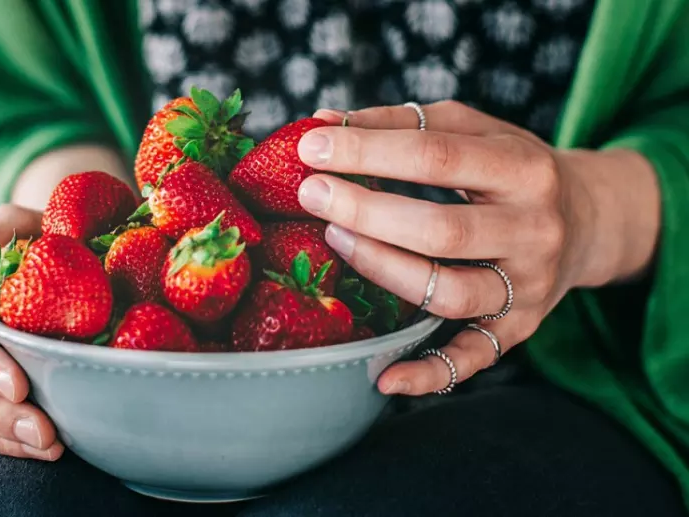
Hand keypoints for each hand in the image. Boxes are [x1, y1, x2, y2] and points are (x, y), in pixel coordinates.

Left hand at [296, 102, 657, 395]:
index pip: (436, 156)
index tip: (312, 146)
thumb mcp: (471, 129)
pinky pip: (474, 359)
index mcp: (524, 168)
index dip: (369, 151)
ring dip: (384, 270)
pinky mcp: (519, 329)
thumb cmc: (510, 168)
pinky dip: (429, 374)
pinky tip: (382, 376)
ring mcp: (528, 287)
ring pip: (450, 294)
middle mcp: (533, 230)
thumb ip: (400, 124)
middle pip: (441, 230)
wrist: (588, 219)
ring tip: (334, 239)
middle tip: (311, 193)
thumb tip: (322, 124)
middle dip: (366, 211)